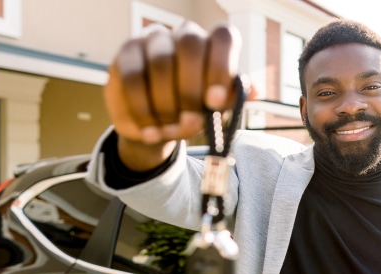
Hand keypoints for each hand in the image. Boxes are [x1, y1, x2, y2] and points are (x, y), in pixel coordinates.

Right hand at [104, 21, 241, 169]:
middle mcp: (183, 34)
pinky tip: (151, 132)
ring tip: (170, 131)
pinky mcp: (125, 55)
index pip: (223, 38)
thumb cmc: (194, 109)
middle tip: (192, 121)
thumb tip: (255, 90)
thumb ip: (231, 98)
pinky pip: (132, 79)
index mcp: (212, 43)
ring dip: (166, 104)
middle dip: (192, 89)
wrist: (158, 125)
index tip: (217, 102)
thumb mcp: (215, 108)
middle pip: (190, 45)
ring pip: (159, 63)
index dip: (222, 67)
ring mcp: (152, 40)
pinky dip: (142, 111)